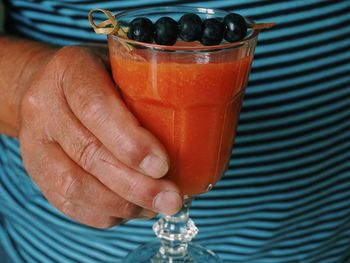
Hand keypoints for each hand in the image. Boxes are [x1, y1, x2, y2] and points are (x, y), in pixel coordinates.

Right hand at [18, 46, 181, 227]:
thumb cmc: (97, 78)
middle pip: (89, 153)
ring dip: (122, 204)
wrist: (46, 87)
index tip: (163, 166)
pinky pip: (67, 203)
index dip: (130, 142)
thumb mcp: (120, 67)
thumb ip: (146, 91)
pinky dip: (105, 213)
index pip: (96, 108)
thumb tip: (193, 133)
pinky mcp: (36, 171)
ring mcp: (34, 143)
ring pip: (75, 185)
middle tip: (171, 199)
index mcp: (69, 71)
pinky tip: (131, 209)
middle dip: (135, 185)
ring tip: (155, 207)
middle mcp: (44, 107)